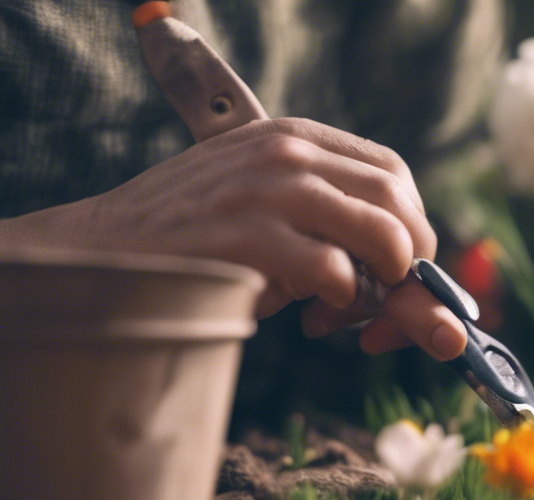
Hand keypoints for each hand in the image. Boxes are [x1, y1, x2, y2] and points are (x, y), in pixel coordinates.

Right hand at [0, 117, 465, 360]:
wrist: (102, 251)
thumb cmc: (192, 237)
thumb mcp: (260, 199)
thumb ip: (323, 214)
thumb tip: (404, 269)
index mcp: (292, 136)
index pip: (392, 172)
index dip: (412, 225)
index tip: (403, 266)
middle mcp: (286, 152)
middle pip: (398, 202)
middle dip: (413, 261)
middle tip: (390, 299)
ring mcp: (267, 190)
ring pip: (382, 234)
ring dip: (384, 284)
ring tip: (348, 306)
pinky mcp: (248, 236)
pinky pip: (335, 271)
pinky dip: (341, 300)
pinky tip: (311, 312)